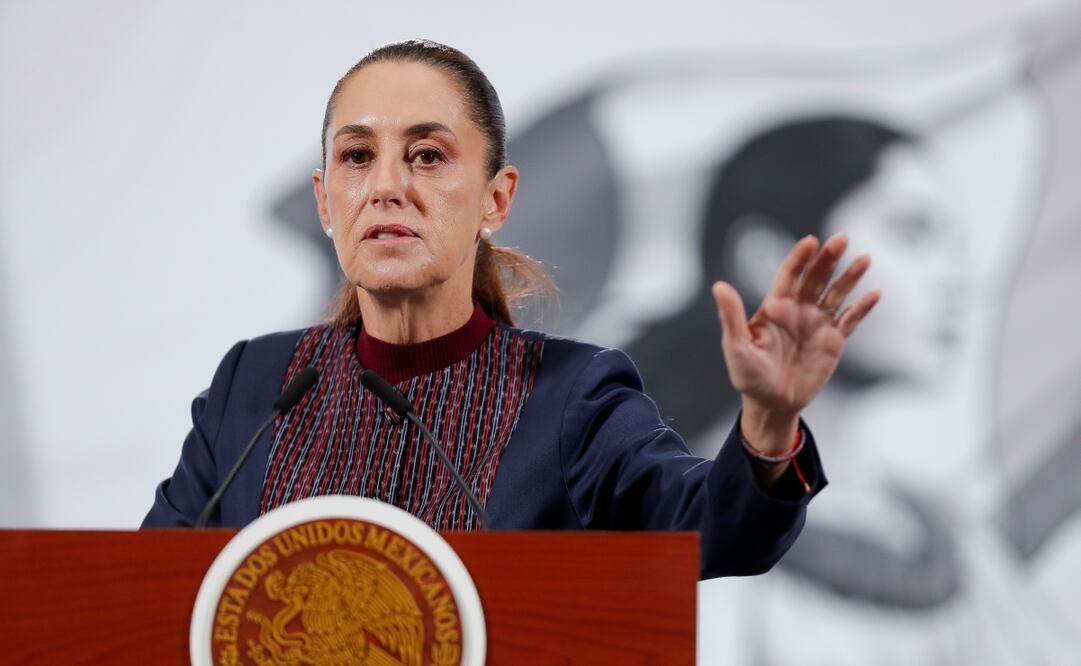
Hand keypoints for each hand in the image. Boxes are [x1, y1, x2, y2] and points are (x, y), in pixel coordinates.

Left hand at [712, 234, 878, 455]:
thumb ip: (731, 316)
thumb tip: (719, 286)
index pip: (790, 275)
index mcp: (775, 306)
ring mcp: (818, 323)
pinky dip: (862, 307)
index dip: (800, 258)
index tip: (810, 242)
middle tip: (841, 239)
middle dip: (828, 259)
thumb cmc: (748, 375)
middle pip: (816, 278)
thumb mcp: (736, 346)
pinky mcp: (834, 341)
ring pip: (837, 294)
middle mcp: (799, 310)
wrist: (771, 403)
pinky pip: (851, 320)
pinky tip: (875, 293)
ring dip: (850, 277)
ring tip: (864, 259)